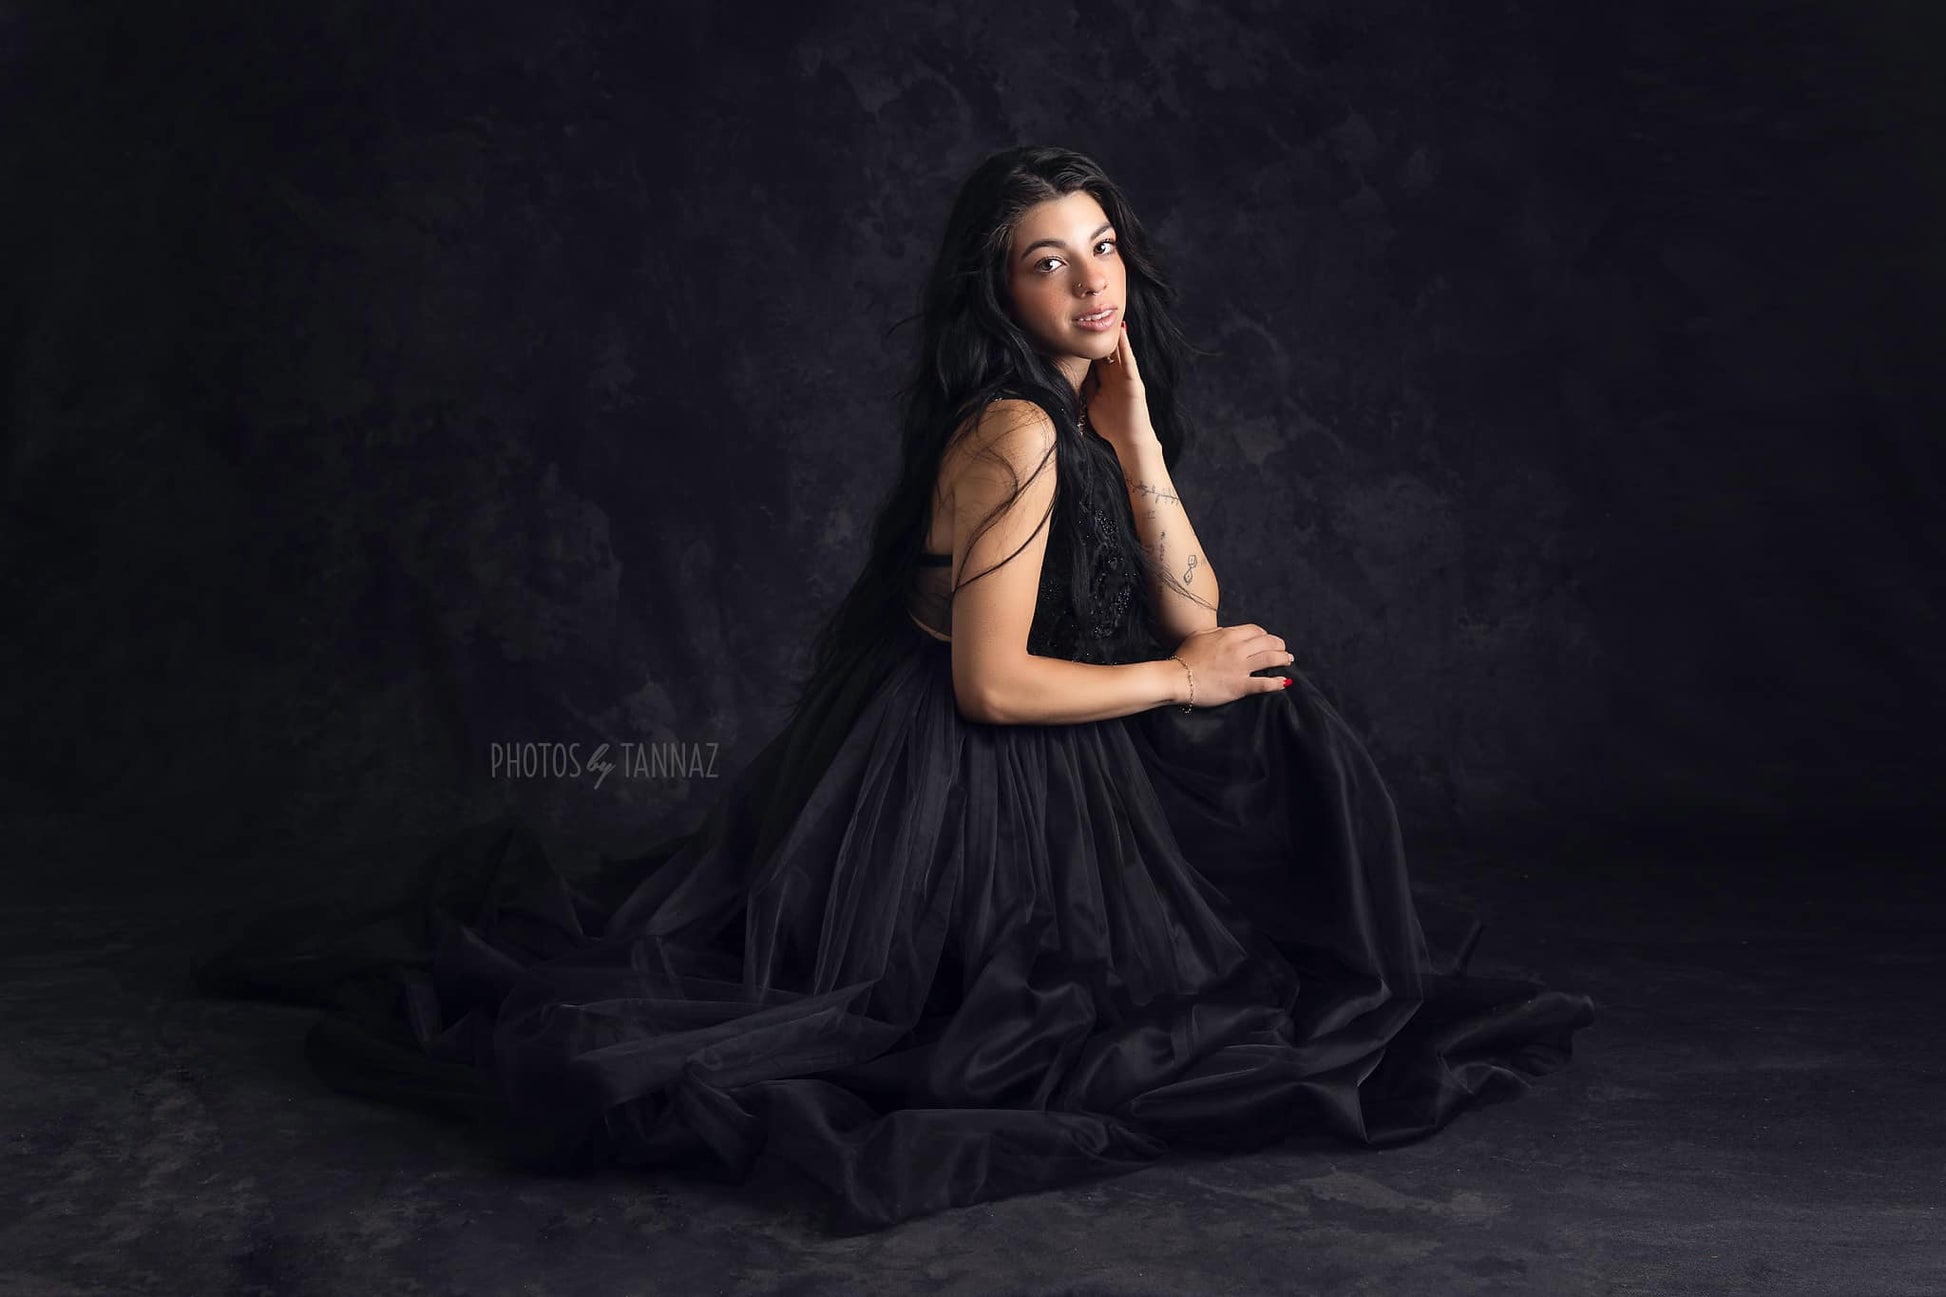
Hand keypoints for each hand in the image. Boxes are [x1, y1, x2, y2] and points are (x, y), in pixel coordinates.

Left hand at [1083, 320, 1158, 455]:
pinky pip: (1129, 360)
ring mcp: (1126, 378)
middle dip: (1099, 337)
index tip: (1076, 332)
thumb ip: (1085, 389)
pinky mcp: (1134, 382)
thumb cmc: (1112, 427)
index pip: (1095, 360)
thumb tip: (1070, 378)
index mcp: (1105, 382)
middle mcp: (1116, 377)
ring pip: (1118, 352)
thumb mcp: (1092, 403)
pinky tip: (1122, 333)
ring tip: (1109, 316)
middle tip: (1091, 317)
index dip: (1087, 347)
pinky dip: (1125, 347)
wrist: (1130, 441)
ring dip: (1114, 335)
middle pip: (1105, 352)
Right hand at [1171, 624, 1293, 706]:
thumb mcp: (1200, 636)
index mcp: (1229, 635)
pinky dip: (1277, 683)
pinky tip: (1283, 682)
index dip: (1265, 635)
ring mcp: (1240, 667)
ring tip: (1288, 661)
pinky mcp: (1240, 686)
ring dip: (1283, 659)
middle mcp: (1238, 649)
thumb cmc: (1185, 657)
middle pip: (1269, 642)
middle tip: (1284, 650)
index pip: (1256, 631)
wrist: (1176, 678)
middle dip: (1279, 645)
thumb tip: (1228, 632)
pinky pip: (1264, 683)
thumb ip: (1218, 632)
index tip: (1267, 641)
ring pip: (1271, 659)